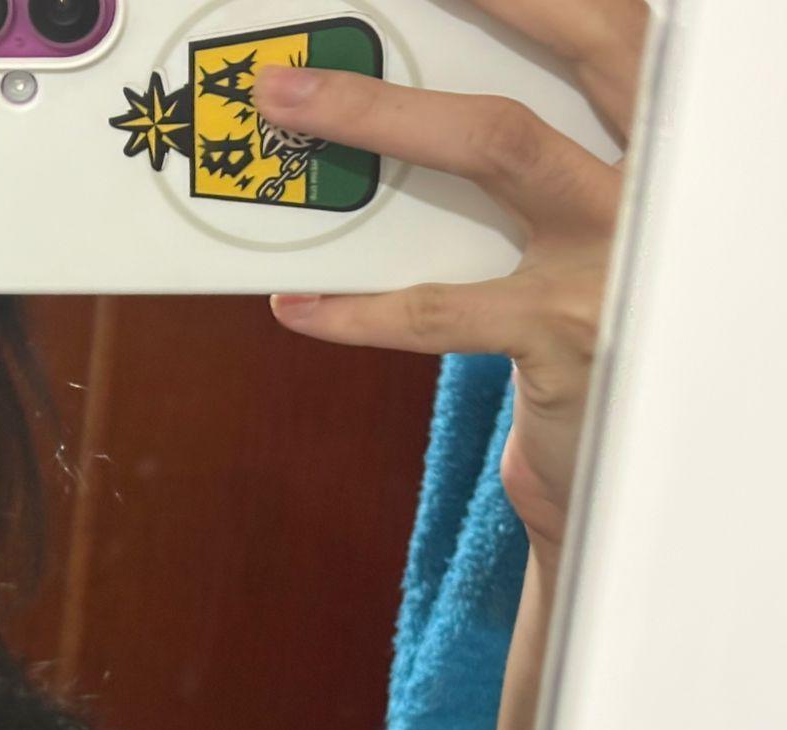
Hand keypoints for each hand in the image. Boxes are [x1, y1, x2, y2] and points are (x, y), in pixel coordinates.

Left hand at [256, 0, 649, 559]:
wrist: (626, 464)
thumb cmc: (585, 328)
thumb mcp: (579, 238)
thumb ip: (526, 174)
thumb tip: (393, 108)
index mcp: (662, 145)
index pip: (625, 34)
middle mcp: (655, 183)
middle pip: (585, 52)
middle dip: (487, 1)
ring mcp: (615, 255)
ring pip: (501, 149)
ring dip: (381, 115)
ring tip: (287, 106)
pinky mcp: (566, 336)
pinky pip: (441, 309)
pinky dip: (357, 309)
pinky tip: (295, 306)